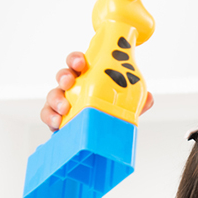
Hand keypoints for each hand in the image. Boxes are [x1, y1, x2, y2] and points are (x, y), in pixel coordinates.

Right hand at [39, 51, 154, 131]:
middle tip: (69, 81)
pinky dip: (50, 118)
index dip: (76, 59)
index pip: (78, 63)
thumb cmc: (107, 113)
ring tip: (64, 108)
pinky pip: (48, 116)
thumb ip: (138, 101)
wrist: (98, 138)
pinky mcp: (56, 120)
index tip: (80, 62)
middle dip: (64, 75)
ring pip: (52, 95)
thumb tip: (150, 98)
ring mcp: (62, 103)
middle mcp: (73, 88)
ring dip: (56, 99)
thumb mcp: (124, 105)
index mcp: (88, 78)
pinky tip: (57, 123)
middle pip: (63, 75)